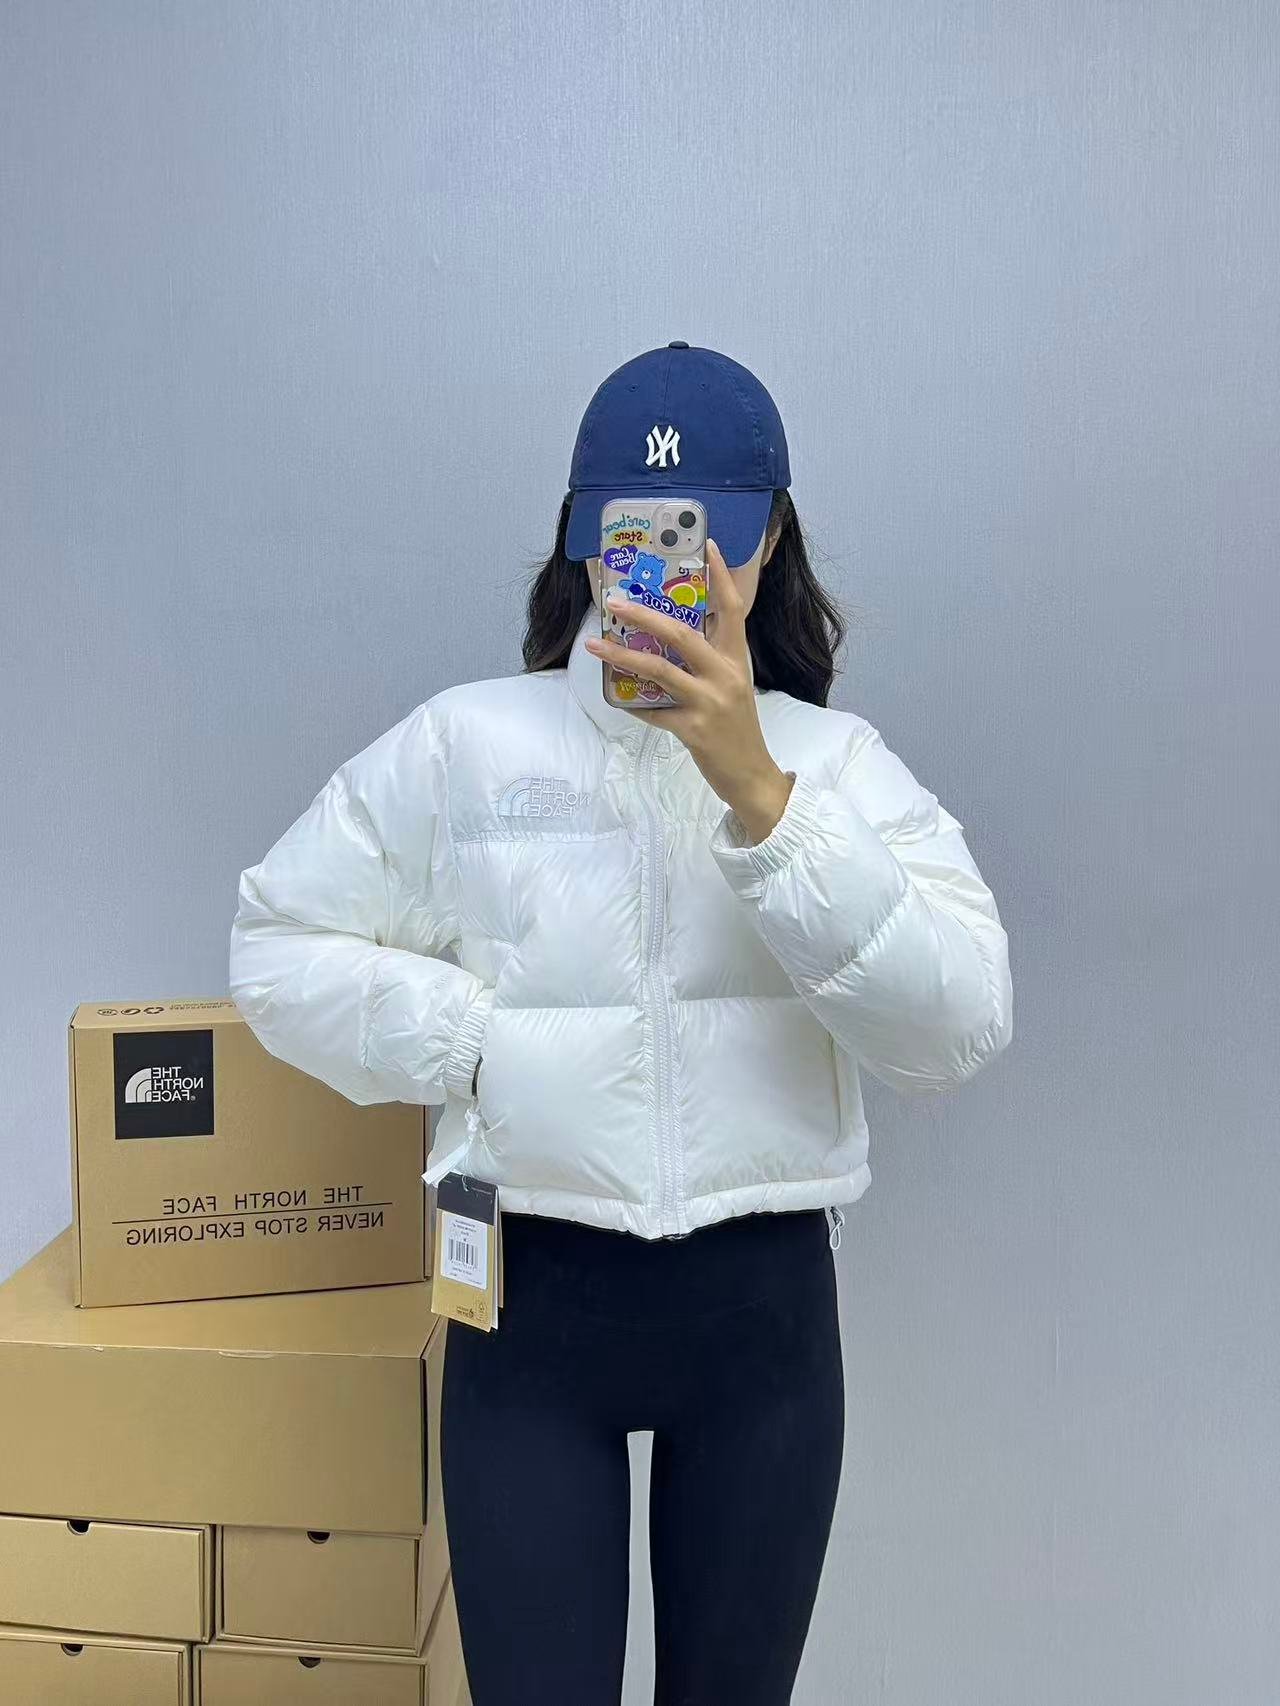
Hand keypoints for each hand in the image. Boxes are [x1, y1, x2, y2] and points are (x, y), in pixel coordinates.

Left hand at [584, 538, 793, 843]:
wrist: (752, 776)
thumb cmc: (737, 728)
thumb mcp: (732, 686)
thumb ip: (709, 662)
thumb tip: (667, 638)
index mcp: (737, 659)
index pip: (732, 609)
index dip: (721, 576)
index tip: (707, 545)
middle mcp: (726, 675)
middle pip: (683, 634)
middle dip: (645, 614)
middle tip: (615, 601)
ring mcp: (711, 702)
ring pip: (661, 670)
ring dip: (623, 655)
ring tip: (596, 645)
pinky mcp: (695, 729)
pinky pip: (654, 712)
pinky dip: (635, 706)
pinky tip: (622, 702)